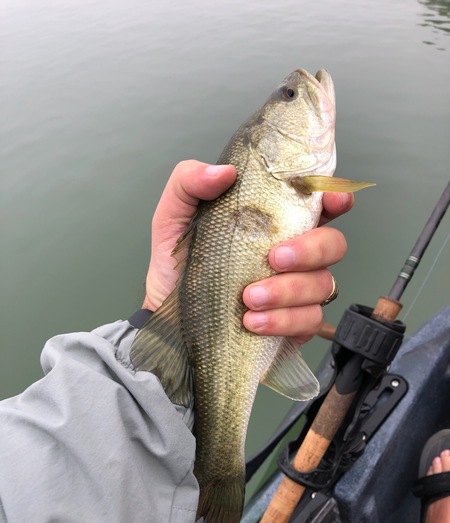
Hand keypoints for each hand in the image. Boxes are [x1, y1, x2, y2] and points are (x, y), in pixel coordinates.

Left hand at [143, 161, 352, 343]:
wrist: (170, 321)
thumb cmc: (178, 267)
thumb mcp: (173, 219)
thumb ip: (188, 182)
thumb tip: (225, 172)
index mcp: (274, 223)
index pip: (320, 204)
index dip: (335, 198)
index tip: (332, 200)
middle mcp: (294, 254)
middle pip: (333, 244)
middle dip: (310, 250)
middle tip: (274, 258)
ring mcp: (298, 291)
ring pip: (322, 285)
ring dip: (287, 290)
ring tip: (248, 298)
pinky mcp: (295, 324)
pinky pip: (309, 320)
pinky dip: (282, 320)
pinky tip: (252, 322)